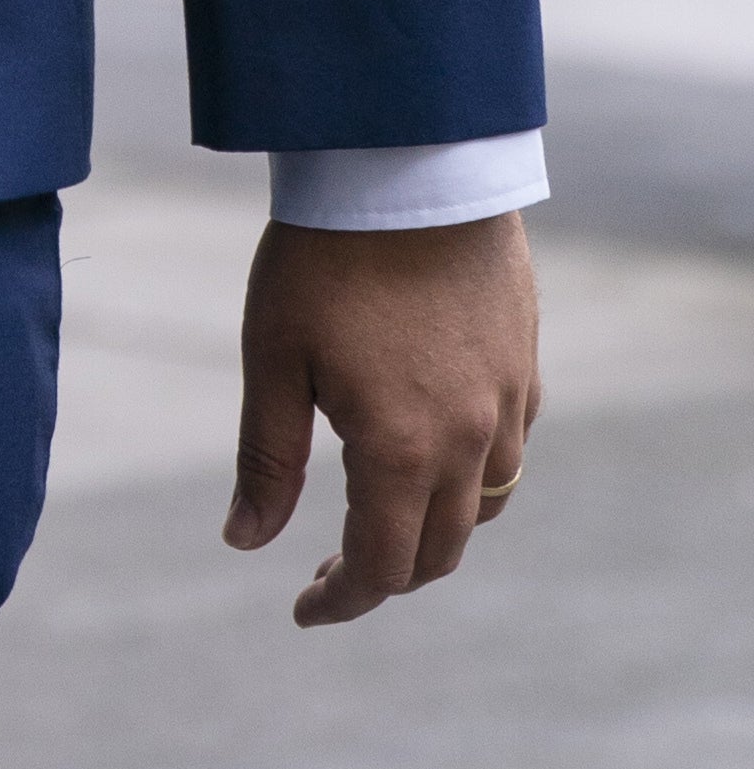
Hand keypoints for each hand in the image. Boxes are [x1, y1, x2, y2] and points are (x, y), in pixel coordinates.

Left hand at [226, 211, 538, 624]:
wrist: (408, 159)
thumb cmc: (325, 253)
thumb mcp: (273, 355)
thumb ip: (266, 459)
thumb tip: (245, 541)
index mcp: (401, 450)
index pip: (381, 566)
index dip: (341, 600)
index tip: (303, 609)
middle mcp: (470, 440)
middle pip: (440, 551)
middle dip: (386, 574)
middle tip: (329, 568)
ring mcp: (508, 399)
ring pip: (484, 505)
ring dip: (435, 528)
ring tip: (380, 512)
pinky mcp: (524, 357)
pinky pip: (511, 446)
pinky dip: (475, 472)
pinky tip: (433, 445)